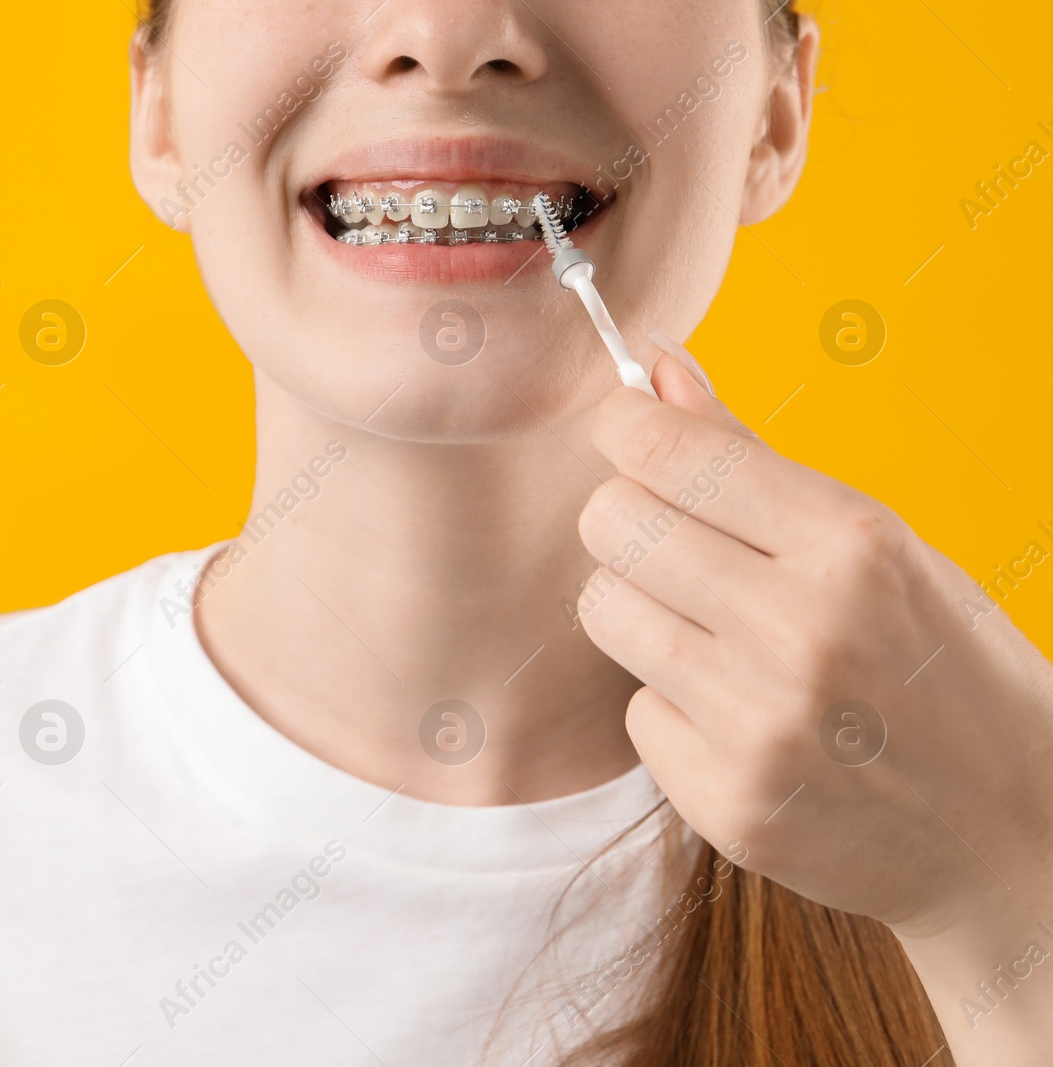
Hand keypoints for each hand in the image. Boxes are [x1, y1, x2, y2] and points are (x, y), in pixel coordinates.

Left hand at [575, 348, 1052, 947]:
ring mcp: (759, 723)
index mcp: (850, 543)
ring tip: (715, 634)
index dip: (627, 429)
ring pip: (604, 609)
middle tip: (680, 547)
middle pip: (610, 522)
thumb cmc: (942, 663)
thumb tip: (656, 366)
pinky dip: (675, 710)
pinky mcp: (726, 801)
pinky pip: (635, 711)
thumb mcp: (879, 543)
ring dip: (643, 612)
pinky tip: (743, 721)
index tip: (631, 436)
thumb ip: (751, 457)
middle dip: (632, 520)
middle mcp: (800, 629)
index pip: (667, 450)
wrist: (1012, 830)